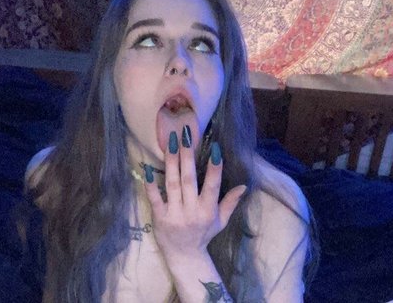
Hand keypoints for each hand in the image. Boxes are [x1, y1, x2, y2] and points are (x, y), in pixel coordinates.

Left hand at [144, 127, 246, 261]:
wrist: (184, 257)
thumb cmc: (204, 235)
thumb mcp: (221, 221)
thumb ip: (230, 202)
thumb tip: (243, 186)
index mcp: (208, 210)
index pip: (213, 186)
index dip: (215, 168)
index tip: (214, 148)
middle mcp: (192, 211)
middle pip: (189, 179)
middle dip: (187, 156)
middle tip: (185, 134)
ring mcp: (175, 214)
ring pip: (173, 183)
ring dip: (171, 161)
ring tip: (170, 141)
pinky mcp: (159, 217)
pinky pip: (155, 198)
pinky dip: (151, 184)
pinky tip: (148, 168)